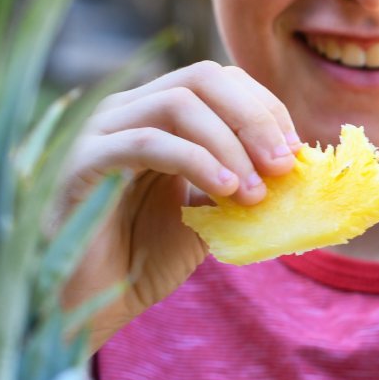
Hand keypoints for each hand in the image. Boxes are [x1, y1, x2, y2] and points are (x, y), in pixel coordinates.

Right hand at [56, 62, 299, 345]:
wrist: (87, 302)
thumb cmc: (144, 256)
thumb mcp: (210, 213)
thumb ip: (244, 184)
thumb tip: (301, 169)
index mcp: (156, 115)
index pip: (220, 80)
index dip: (265, 109)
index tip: (297, 154)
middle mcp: (126, 111)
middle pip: (202, 77)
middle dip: (254, 118)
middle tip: (284, 167)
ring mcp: (98, 131)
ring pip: (177, 103)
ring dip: (230, 145)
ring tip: (254, 192)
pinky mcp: (78, 162)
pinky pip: (144, 142)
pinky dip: (194, 160)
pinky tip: (222, 191)